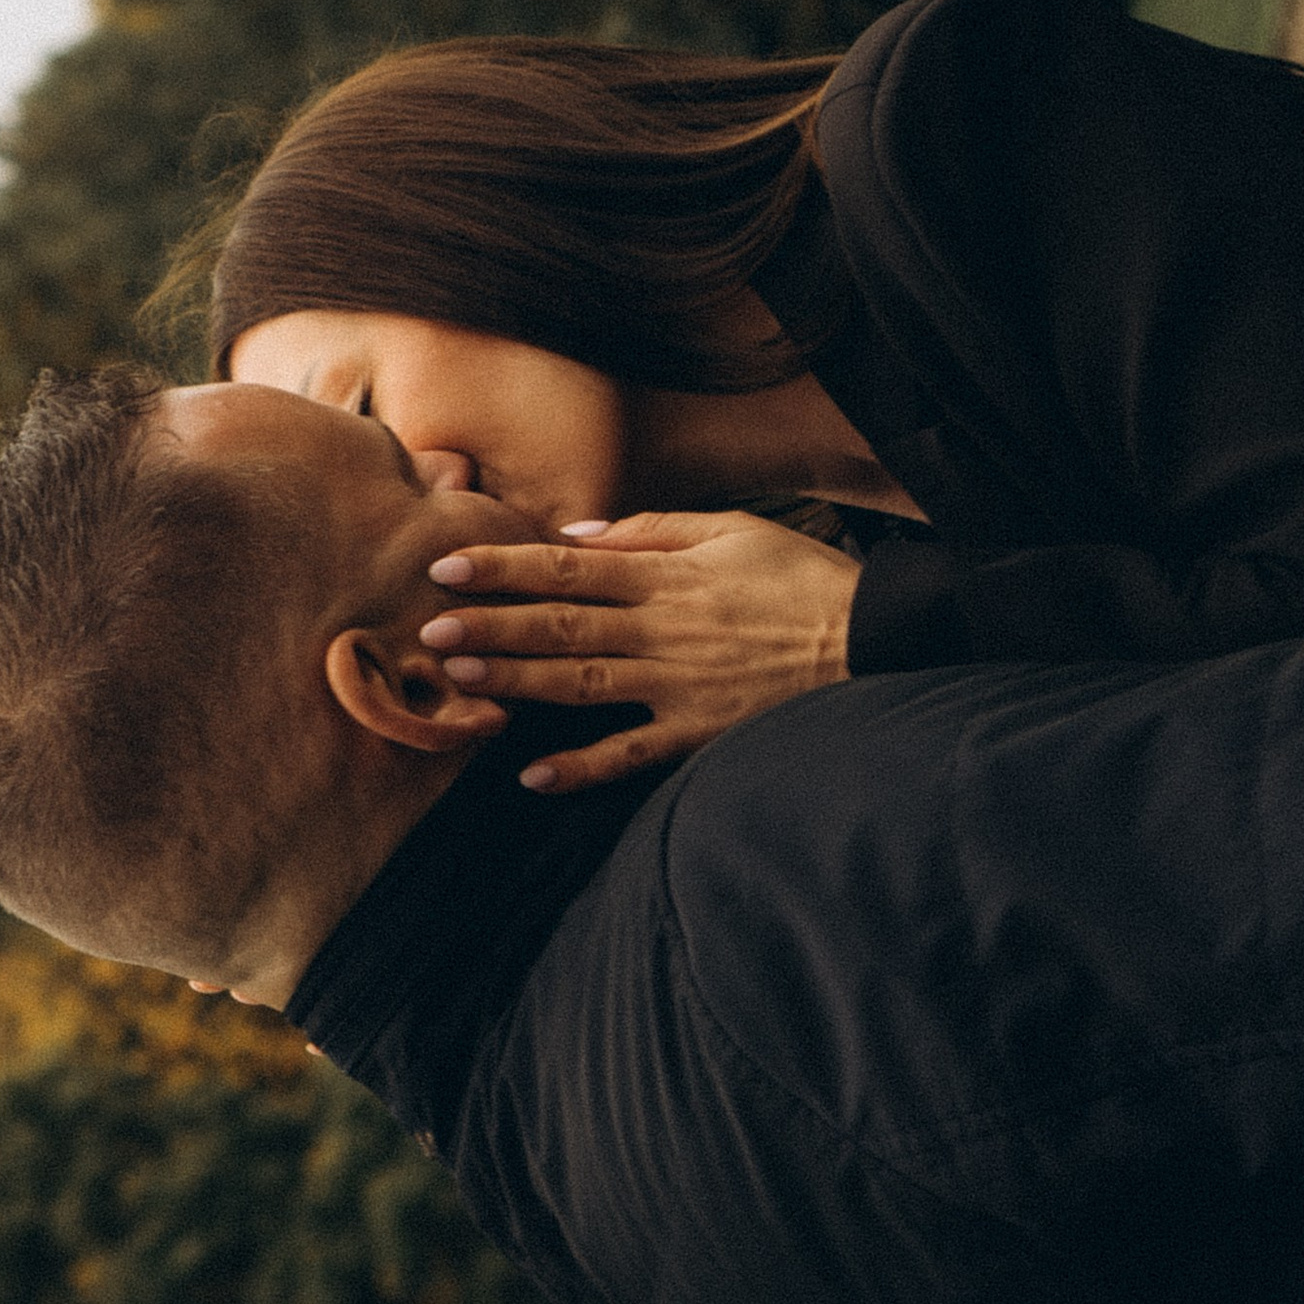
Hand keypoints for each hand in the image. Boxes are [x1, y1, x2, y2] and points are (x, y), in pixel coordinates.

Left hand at [418, 509, 859, 792]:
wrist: (874, 640)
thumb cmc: (802, 579)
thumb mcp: (734, 529)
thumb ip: (651, 530)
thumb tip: (576, 535)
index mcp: (667, 577)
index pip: (567, 569)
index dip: (504, 567)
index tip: (448, 567)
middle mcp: (663, 631)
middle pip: (562, 627)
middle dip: (492, 626)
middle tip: (429, 627)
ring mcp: (680, 686)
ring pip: (582, 685)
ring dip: (518, 682)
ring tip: (460, 678)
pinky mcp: (701, 733)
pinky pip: (633, 753)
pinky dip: (583, 767)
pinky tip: (533, 775)